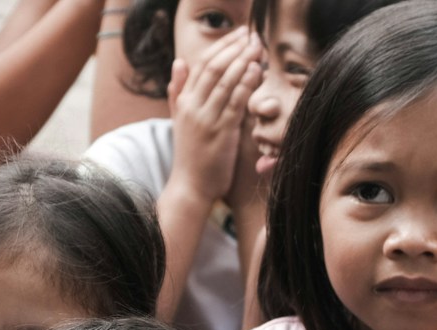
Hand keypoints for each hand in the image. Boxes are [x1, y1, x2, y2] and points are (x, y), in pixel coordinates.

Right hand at [167, 28, 262, 203]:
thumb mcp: (179, 120)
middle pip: (213, 68)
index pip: (201, 65)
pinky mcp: (221, 133)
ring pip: (225, 82)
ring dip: (243, 61)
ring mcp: (206, 120)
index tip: (238, 35)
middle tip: (252, 35)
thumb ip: (178, 91)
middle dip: (234, 48)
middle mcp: (192, 107)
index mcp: (183, 102)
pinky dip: (245, 84)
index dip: (221, 46)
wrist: (190, 188)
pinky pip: (235, 102)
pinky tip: (256, 71)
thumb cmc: (190, 156)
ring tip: (258, 47)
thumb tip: (178, 62)